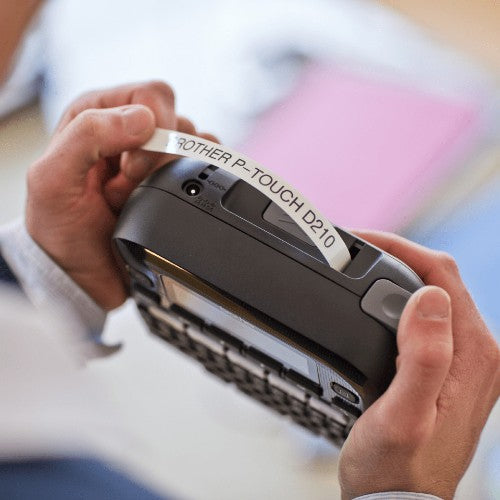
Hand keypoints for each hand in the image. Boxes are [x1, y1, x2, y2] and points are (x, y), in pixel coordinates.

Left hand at [26, 81, 215, 309]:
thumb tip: (143, 119)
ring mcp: (156, 162)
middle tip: (134, 186)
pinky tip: (169, 202)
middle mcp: (131, 134)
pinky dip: (197, 185)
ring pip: (195, 146)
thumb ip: (86, 136)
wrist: (82, 277)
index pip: (149, 95)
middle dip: (161, 158)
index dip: (150, 128)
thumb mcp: (51, 180)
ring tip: (145, 199)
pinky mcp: (174, 186)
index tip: (131, 167)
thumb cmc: (60, 230)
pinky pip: (206, 171)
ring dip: (175, 176)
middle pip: (178, 121)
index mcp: (99, 116)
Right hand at [338, 231, 499, 499]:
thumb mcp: (403, 415)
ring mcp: (467, 358)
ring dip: (398, 274)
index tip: (360, 240)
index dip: (400, 248)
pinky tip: (377, 301)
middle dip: (397, 256)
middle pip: (440, 279)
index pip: (441, 274)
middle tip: (354, 251)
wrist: (399, 499)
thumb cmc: (395, 466)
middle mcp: (480, 352)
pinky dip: (399, 297)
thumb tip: (429, 296)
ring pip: (434, 293)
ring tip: (361, 267)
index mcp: (474, 355)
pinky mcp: (452, 365)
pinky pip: (429, 314)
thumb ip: (423, 356)